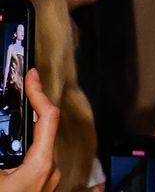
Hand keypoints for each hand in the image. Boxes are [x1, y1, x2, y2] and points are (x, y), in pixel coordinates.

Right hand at [0, 69, 61, 191]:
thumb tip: (1, 135)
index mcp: (41, 164)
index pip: (47, 118)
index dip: (38, 92)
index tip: (31, 74)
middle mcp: (50, 171)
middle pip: (42, 130)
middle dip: (28, 110)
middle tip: (19, 89)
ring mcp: (46, 182)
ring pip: (36, 148)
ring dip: (22, 133)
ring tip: (15, 112)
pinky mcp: (40, 189)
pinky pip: (32, 162)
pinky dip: (20, 150)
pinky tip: (10, 144)